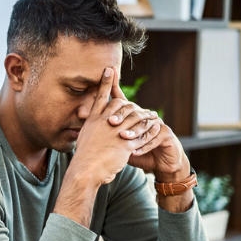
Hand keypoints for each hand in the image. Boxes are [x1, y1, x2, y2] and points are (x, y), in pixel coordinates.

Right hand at [70, 67, 161, 185]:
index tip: (110, 69)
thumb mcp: (84, 137)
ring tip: (153, 115)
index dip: (106, 82)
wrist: (85, 170)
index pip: (101, 96)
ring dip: (146, 115)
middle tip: (142, 105)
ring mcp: (115, 131)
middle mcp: (104, 121)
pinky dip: (150, 130)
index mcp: (93, 120)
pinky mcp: (125, 143)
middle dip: (132, 103)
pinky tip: (157, 127)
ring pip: (135, 118)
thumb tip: (89, 124)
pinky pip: (141, 134)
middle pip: (121, 105)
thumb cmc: (83, 158)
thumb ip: (90, 128)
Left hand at [107, 67, 188, 181]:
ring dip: (133, 131)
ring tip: (122, 137)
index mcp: (132, 115)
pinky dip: (144, 145)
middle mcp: (145, 116)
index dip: (113, 87)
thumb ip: (103, 128)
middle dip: (122, 116)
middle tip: (111, 122)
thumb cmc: (134, 152)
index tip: (107, 77)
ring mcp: (157, 123)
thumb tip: (83, 115)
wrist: (159, 164)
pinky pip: (155, 137)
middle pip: (133, 110)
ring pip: (144, 124)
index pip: (121, 100)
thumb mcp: (116, 142)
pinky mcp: (167, 134)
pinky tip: (135, 152)